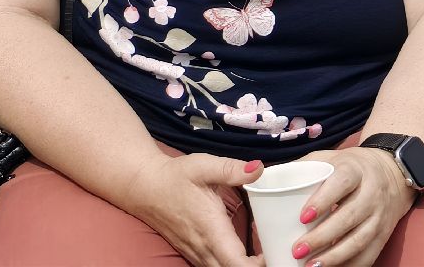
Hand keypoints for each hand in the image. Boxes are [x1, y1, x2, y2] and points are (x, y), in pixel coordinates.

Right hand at [128, 153, 263, 266]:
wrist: (146, 188)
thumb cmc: (176, 177)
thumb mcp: (204, 166)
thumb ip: (232, 169)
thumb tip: (259, 168)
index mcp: (211, 229)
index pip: (235, 263)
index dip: (256, 265)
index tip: (272, 252)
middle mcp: (204, 248)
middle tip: (277, 251)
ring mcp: (197, 253)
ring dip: (244, 266)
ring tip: (267, 253)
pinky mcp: (194, 252)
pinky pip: (215, 266)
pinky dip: (233, 264)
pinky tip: (249, 253)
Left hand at [291, 146, 415, 265]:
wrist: (391, 173)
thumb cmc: (349, 168)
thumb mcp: (329, 158)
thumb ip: (301, 168)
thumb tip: (259, 178)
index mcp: (356, 169)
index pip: (343, 182)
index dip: (324, 200)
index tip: (302, 217)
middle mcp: (372, 192)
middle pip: (350, 216)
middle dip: (323, 237)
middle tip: (297, 250)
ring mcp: (379, 215)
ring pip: (359, 239)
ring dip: (334, 257)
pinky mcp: (383, 234)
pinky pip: (368, 255)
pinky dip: (349, 266)